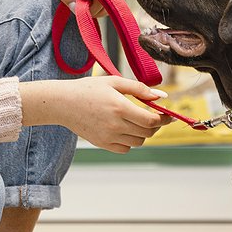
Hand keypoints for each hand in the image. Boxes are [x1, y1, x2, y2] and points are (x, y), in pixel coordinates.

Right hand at [20, 77, 173, 152]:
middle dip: (156, 125)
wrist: (63, 103)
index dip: (164, 118)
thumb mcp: (114, 82)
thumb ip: (140, 89)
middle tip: (155, 116)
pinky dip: (130, 141)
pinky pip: (125, 149)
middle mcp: (116, 125)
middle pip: (148, 133)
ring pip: (138, 142)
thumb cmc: (88, 89)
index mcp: (120, 107)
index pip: (151, 120)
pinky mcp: (102, 144)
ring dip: (144, 133)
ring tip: (139, 121)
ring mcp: (109, 137)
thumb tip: (161, 96)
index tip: (168, 114)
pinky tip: (126, 130)